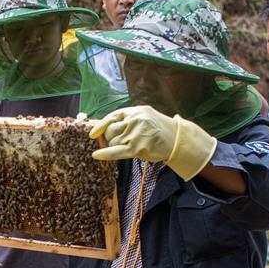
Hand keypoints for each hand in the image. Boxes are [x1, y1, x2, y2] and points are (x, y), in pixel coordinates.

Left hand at [90, 105, 216, 180]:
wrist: (176, 140)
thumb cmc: (159, 130)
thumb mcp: (145, 117)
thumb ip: (128, 119)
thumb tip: (105, 127)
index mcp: (136, 111)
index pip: (113, 116)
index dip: (101, 125)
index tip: (92, 133)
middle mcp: (135, 120)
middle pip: (110, 131)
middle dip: (110, 138)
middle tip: (119, 142)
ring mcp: (136, 134)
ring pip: (113, 142)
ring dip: (116, 146)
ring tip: (129, 146)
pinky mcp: (137, 147)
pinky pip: (116, 151)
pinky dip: (105, 154)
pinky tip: (96, 155)